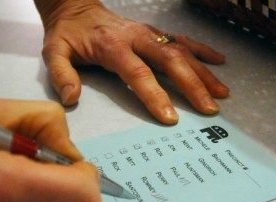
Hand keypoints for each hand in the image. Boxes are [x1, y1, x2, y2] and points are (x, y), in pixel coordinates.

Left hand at [37, 0, 228, 124]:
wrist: (76, 8)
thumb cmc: (67, 34)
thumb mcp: (54, 52)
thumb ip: (61, 74)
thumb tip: (71, 99)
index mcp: (113, 46)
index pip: (138, 73)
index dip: (154, 95)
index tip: (170, 117)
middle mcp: (137, 38)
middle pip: (170, 61)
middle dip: (192, 85)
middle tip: (208, 108)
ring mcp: (149, 34)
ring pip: (182, 51)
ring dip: (203, 72)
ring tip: (221, 93)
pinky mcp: (154, 33)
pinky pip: (182, 40)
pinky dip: (202, 50)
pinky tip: (218, 61)